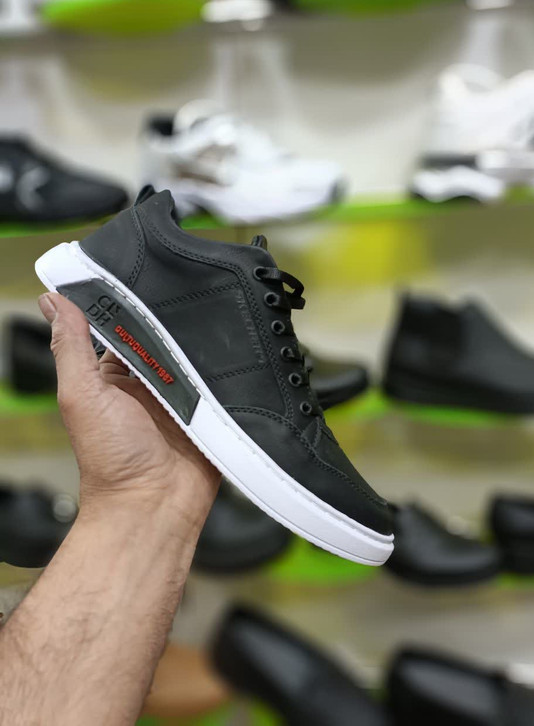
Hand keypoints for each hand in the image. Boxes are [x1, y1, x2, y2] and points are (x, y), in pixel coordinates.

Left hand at [39, 292, 219, 533]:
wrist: (153, 506)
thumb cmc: (110, 461)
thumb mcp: (81, 396)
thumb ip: (71, 348)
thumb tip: (53, 301)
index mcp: (114, 377)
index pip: (124, 328)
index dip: (132, 304)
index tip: (145, 275)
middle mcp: (150, 383)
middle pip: (165, 338)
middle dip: (174, 322)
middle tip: (189, 296)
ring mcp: (183, 396)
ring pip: (197, 356)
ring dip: (203, 345)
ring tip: (213, 323)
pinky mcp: (211, 411)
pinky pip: (223, 382)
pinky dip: (228, 370)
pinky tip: (233, 353)